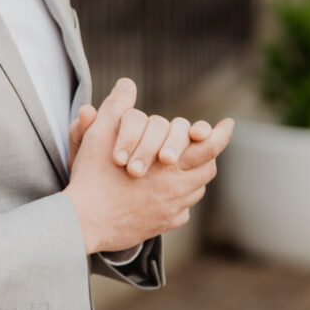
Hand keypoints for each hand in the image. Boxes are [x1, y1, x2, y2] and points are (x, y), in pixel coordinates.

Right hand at [66, 78, 234, 256]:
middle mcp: (176, 189)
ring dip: (194, 176)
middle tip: (204, 144)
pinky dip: (179, 201)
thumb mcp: (100, 133)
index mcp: (170, 164)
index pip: (208, 146)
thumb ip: (116, 106)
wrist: (83, 221)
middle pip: (207, 169)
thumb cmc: (93, 175)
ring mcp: (170, 210)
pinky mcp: (161, 226)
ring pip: (195, 190)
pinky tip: (166, 195)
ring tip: (184, 167)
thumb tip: (127, 83)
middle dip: (208, 154)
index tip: (227, 124)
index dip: (220, 134)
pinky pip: (182, 212)